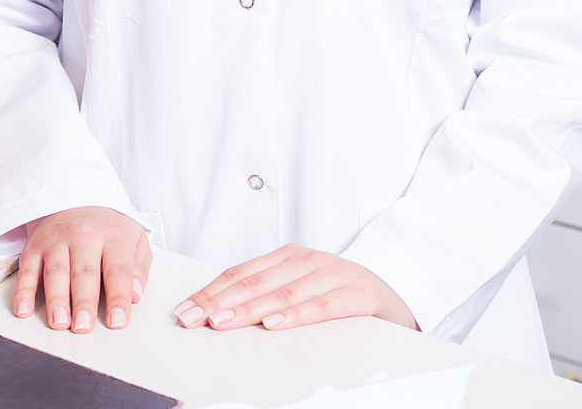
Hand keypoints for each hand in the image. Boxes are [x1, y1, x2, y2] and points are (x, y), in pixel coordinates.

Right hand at [13, 206, 150, 334]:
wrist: (75, 202)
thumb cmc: (107, 230)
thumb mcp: (135, 241)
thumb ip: (139, 269)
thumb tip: (135, 294)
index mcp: (113, 236)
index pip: (117, 270)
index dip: (118, 298)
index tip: (117, 321)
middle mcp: (84, 235)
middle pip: (84, 272)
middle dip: (83, 302)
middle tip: (83, 327)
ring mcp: (57, 240)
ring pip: (56, 272)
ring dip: (56, 299)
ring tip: (59, 323)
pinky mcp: (35, 246)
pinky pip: (28, 270)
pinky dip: (24, 291)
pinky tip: (24, 309)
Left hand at [173, 246, 416, 332]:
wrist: (397, 292)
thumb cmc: (339, 293)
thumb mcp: (300, 287)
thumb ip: (267, 294)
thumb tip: (217, 312)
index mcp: (287, 257)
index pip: (239, 274)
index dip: (210, 292)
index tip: (185, 310)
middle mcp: (306, 261)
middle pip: (254, 283)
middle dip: (218, 302)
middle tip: (192, 319)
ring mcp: (332, 275)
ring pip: (282, 294)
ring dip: (248, 309)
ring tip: (221, 322)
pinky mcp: (356, 294)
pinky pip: (321, 306)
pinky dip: (295, 315)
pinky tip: (273, 325)